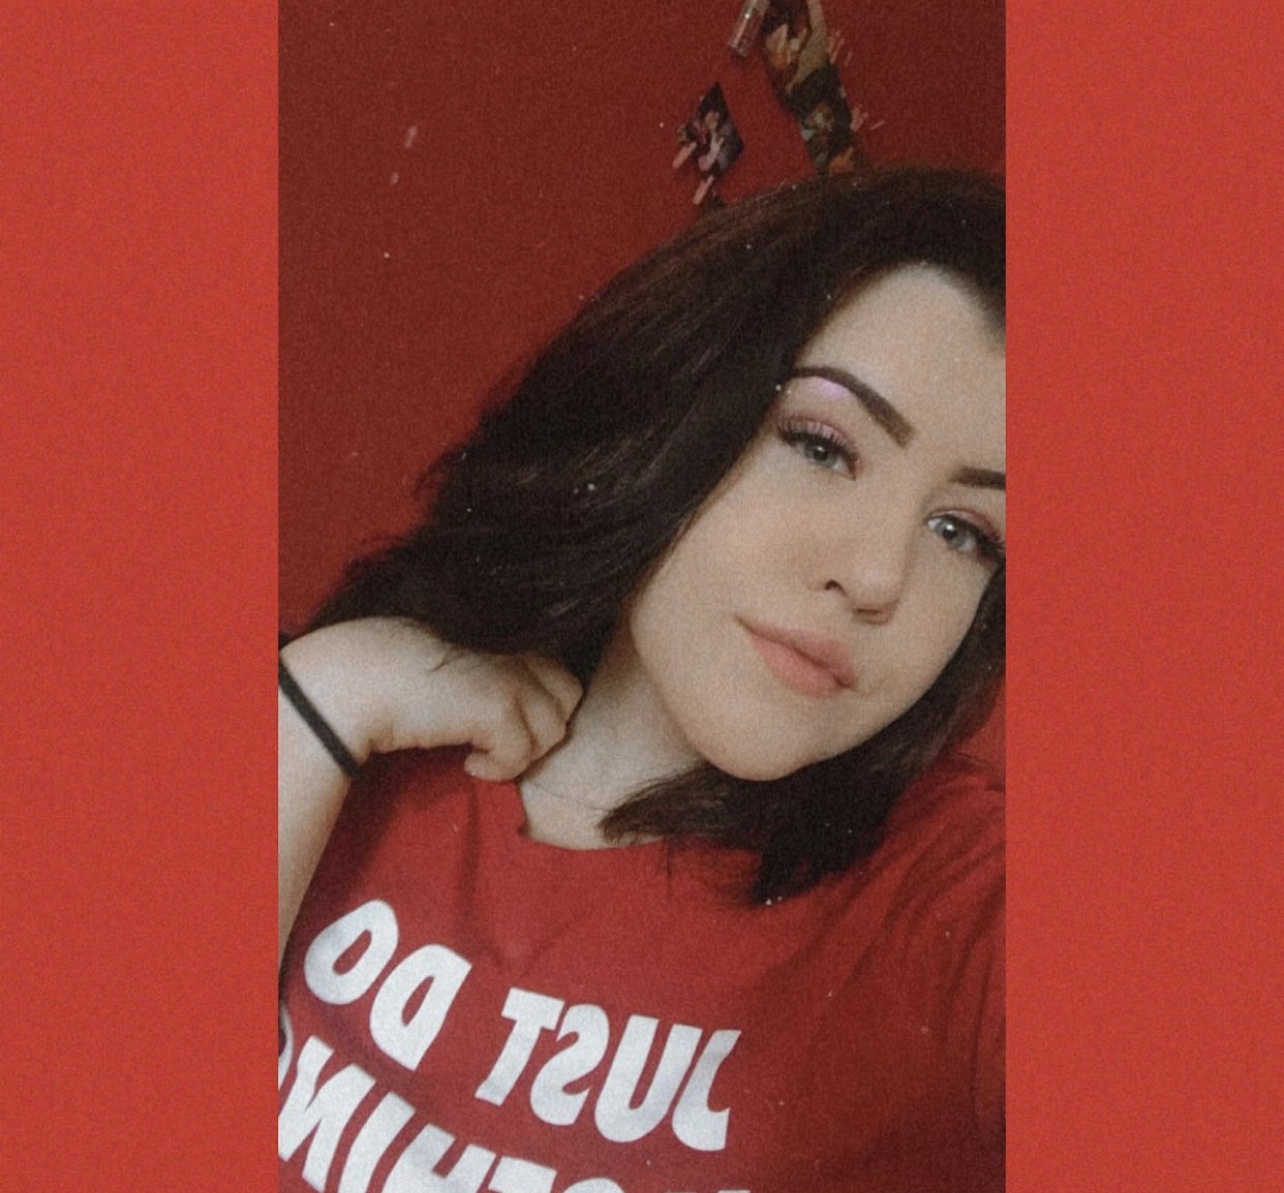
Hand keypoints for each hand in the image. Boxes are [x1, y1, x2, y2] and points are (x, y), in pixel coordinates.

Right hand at [280, 618, 581, 780]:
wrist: (356, 677)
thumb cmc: (390, 668)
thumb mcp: (454, 659)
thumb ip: (489, 666)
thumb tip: (509, 706)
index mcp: (507, 634)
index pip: (558, 672)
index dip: (539, 704)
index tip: (503, 723)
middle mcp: (516, 650)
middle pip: (568, 698)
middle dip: (541, 727)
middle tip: (501, 742)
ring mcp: (510, 678)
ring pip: (553, 731)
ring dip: (521, 752)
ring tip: (482, 752)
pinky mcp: (497, 708)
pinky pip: (522, 756)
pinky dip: (498, 769)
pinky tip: (467, 763)